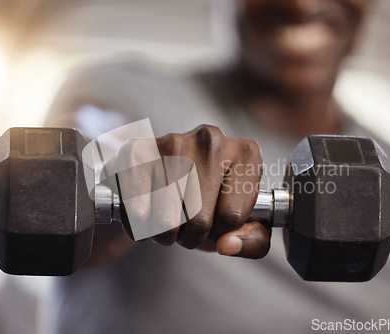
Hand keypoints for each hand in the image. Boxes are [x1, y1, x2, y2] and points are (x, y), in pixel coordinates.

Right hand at [110, 124, 269, 258]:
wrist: (170, 171)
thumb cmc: (212, 201)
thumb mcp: (246, 223)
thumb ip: (252, 241)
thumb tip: (226, 245)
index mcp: (246, 153)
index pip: (232, 218)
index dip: (221, 232)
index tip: (217, 221)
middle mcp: (211, 140)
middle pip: (198, 220)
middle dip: (192, 236)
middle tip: (190, 225)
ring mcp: (173, 141)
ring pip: (166, 220)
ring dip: (165, 234)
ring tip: (170, 219)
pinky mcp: (137, 150)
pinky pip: (136, 212)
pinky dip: (139, 225)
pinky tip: (147, 212)